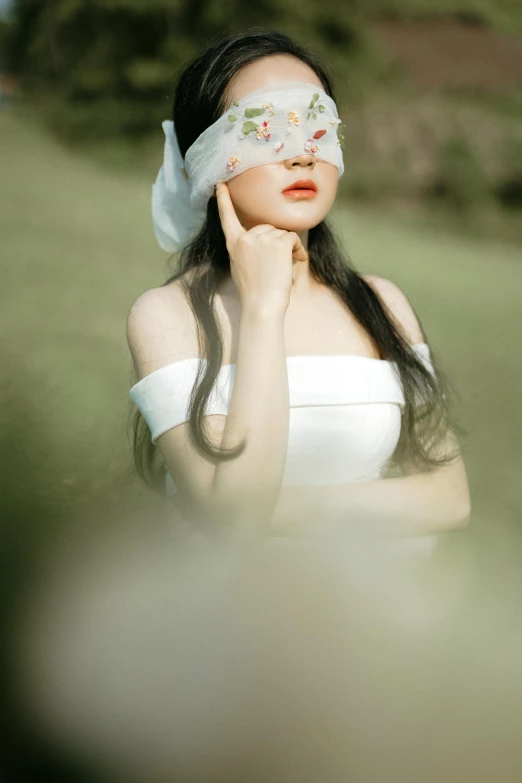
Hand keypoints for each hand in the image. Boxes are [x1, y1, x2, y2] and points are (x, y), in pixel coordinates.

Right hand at [215, 181, 307, 314]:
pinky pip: (292, 237)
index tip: (221, 184)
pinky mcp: (278, 243)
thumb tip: (262, 237)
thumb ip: (247, 248)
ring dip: (289, 247)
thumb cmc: (254, 292)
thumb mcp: (241, 267)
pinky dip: (298, 249)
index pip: (227, 218)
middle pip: (266, 227)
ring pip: (281, 233)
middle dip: (276, 242)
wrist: (262, 306)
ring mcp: (262, 239)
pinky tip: (297, 261)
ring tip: (286, 266)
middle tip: (279, 264)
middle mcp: (246, 238)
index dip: (224, 201)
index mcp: (233, 245)